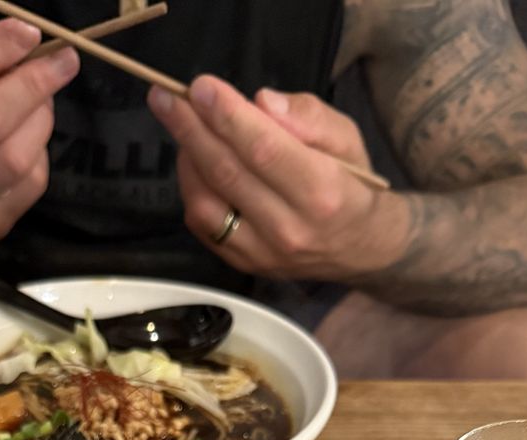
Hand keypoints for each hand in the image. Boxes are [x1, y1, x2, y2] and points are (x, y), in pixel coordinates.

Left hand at [148, 75, 405, 280]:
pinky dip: (191, 189)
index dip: (228, 117)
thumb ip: (309, 117)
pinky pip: (203, 225)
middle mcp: (288, 228)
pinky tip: (192, 160)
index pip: (264, 150)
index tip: (201, 87)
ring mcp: (262, 253)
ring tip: (181, 125)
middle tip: (166, 98)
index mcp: (321, 192)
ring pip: (206, 204)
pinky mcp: (244, 264)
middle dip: (192, 130)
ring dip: (186, 160)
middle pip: (228, 174)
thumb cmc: (352, 184)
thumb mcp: (347, 137)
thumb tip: (262, 102)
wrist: (361, 249)